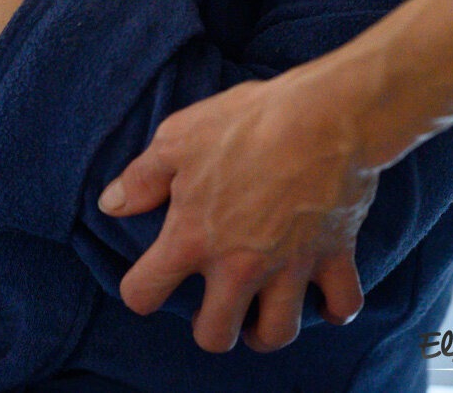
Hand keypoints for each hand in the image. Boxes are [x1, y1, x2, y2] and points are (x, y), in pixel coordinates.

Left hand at [99, 77, 369, 352]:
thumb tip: (110, 205)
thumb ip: (140, 178)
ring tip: (259, 317)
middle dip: (210, 328)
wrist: (325, 116)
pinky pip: (343, 306)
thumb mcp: (177, 138)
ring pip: (277, 334)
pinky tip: (321, 299)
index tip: (148, 282)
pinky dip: (335, 310)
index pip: (144, 293)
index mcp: (192, 239)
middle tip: (213, 308)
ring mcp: (289, 267)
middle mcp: (238, 266)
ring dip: (265, 331)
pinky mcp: (334, 257)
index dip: (139, 292)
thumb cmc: (245, 123)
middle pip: (216, 335)